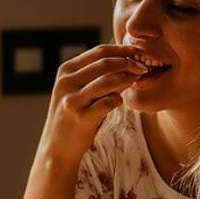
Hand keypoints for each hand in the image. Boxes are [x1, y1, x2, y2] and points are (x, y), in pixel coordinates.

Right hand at [39, 44, 141, 164]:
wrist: (57, 148)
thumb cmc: (73, 116)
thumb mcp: (76, 90)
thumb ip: (95, 75)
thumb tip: (126, 61)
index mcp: (66, 71)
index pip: (99, 51)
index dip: (122, 50)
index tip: (137, 53)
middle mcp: (67, 82)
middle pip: (105, 63)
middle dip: (128, 63)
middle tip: (142, 68)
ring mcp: (73, 100)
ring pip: (108, 80)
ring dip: (127, 79)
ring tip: (136, 81)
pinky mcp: (81, 117)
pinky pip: (109, 103)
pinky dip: (119, 100)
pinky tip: (120, 102)